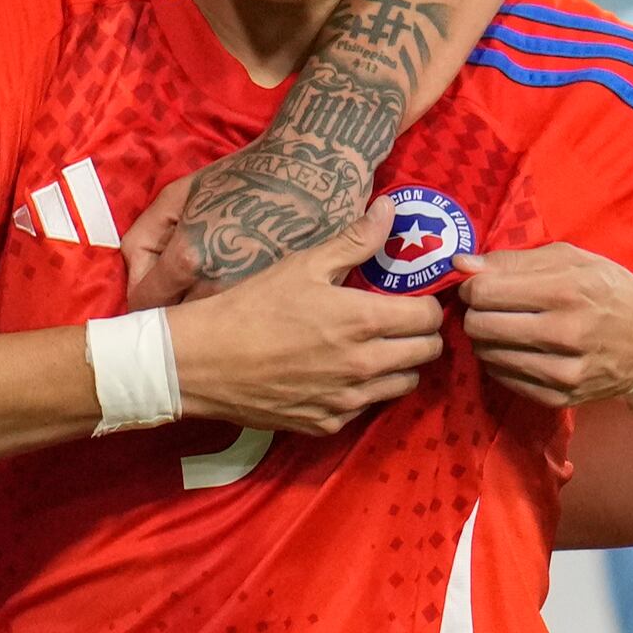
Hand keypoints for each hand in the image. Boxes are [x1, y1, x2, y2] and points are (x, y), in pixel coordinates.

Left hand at [121, 135, 363, 309]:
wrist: (316, 164)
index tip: (153, 288)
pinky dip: (249, 317)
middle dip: (176, 310)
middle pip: (179, 324)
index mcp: (189, 257)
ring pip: (218, 331)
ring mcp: (258, 300)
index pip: (145, 303)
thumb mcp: (182, 191)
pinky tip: (254, 299)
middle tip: (183, 293)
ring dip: (213, 320)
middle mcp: (219, 286)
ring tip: (219, 297)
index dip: (142, 293)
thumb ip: (145, 235)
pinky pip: (256, 323)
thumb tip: (136, 271)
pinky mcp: (290, 303)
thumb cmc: (247, 172)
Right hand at [165, 203, 446, 434]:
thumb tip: (389, 208)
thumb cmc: (252, 306)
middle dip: (422, 334)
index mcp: (364, 320)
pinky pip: (367, 407)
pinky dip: (365, 390)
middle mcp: (364, 365)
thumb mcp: (303, 265)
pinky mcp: (328, 423)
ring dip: (400, 364)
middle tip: (400, 321)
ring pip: (404, 384)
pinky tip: (342, 372)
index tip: (415, 297)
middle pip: (427, 353)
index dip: (429, 304)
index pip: (430, 317)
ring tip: (376, 346)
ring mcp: (348, 399)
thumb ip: (355, 240)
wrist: (203, 362)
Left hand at [458, 243, 632, 407]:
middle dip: (476, 313)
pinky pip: (504, 379)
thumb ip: (512, 260)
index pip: (484, 292)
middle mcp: (564, 333)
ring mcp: (563, 371)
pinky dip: (501, 362)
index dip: (473, 287)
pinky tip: (517, 349)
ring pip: (488, 355)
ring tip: (504, 328)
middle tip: (490, 308)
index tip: (481, 287)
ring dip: (487, 339)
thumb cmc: (607, 290)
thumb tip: (460, 265)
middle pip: (481, 325)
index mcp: (566, 290)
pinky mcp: (560, 397)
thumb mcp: (569, 259)